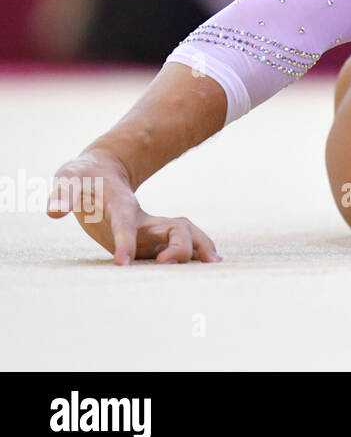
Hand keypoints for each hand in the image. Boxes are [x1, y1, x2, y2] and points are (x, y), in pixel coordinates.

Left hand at [46, 148, 220, 264]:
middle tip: (165, 267)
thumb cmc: (81, 177)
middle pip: (174, 227)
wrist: (104, 168)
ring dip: (199, 247)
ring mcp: (151, 225)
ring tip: (212, 265)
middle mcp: (143, 216)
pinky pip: (181, 242)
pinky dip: (198, 250)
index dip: (124, 241)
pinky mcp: (153, 235)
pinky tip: (210, 265)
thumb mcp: (67, 180)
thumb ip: (61, 196)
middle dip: (179, 247)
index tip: (122, 264)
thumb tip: (53, 213)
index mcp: (119, 204)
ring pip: (185, 232)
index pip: (124, 222)